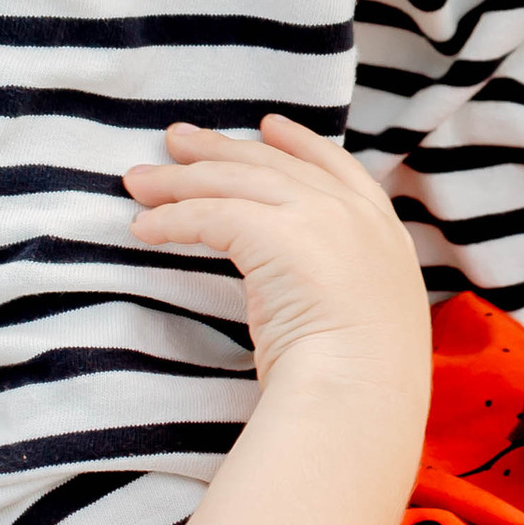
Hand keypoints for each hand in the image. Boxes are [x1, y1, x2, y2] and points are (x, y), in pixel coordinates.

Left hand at [124, 119, 428, 392]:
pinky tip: (144, 228)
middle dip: (220, 150)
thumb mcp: (369, 315)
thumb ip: (343, 282)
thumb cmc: (361, 382)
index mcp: (384, 233)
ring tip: (139, 181)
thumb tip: (301, 280)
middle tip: (176, 139)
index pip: (337, 168)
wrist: (361, 398)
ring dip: (181, 180)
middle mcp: (356, 215)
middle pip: (274, 166)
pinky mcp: (279, 235)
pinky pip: (210, 216)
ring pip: (236, 182)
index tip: (268, 126)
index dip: (298, 143)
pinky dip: (172, 219)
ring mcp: (322, 218)